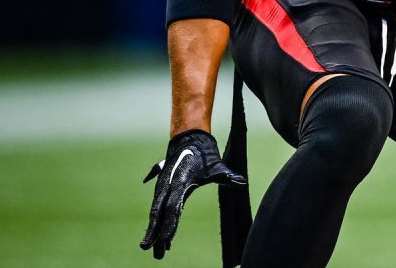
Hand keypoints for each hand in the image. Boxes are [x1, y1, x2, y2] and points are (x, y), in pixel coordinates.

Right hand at [140, 129, 245, 258]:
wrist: (189, 140)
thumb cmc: (205, 155)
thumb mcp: (217, 166)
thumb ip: (227, 176)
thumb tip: (241, 182)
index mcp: (179, 182)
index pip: (173, 208)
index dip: (170, 225)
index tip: (167, 242)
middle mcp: (166, 186)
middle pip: (160, 214)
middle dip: (157, 235)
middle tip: (156, 255)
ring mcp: (162, 188)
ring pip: (156, 213)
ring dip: (155, 231)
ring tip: (155, 250)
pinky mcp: (162, 190)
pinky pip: (158, 209)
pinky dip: (159, 223)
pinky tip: (162, 238)